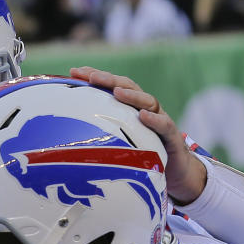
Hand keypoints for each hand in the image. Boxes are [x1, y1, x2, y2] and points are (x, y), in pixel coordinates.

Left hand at [68, 65, 207, 203]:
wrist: (176, 172)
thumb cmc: (144, 156)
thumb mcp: (120, 145)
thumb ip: (102, 136)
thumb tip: (66, 139)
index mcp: (130, 108)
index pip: (111, 87)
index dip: (95, 77)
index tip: (74, 71)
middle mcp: (145, 109)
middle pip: (127, 87)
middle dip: (109, 80)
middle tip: (92, 76)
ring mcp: (160, 120)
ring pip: (147, 101)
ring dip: (131, 95)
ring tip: (117, 92)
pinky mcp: (172, 137)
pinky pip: (165, 125)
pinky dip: (155, 120)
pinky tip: (144, 116)